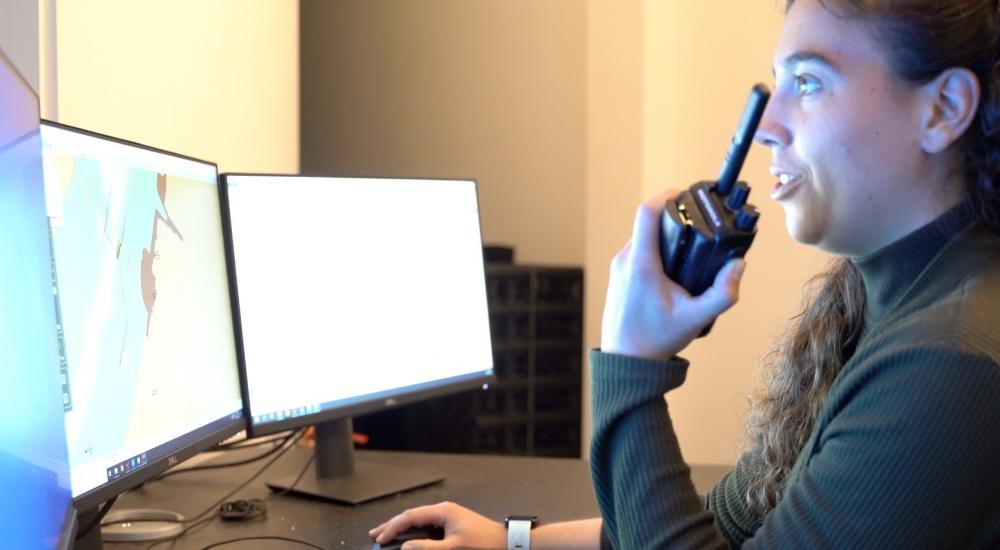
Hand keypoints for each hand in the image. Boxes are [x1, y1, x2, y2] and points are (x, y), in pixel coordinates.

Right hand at [369, 501, 505, 548]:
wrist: (506, 543)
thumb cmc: (484, 543)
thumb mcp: (452, 548)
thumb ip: (426, 547)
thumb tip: (405, 547)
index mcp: (443, 511)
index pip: (410, 516)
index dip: (392, 527)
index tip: (380, 538)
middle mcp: (444, 511)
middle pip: (411, 516)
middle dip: (392, 525)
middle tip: (375, 534)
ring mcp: (448, 517)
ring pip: (418, 521)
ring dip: (402, 528)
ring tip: (386, 535)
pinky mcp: (452, 525)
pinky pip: (427, 526)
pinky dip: (414, 532)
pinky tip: (408, 538)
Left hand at [600, 189, 745, 359]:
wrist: (625, 362)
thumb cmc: (656, 340)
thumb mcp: (697, 318)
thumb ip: (723, 293)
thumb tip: (738, 265)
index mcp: (641, 264)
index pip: (647, 213)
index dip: (667, 195)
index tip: (686, 194)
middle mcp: (626, 259)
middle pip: (649, 222)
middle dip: (675, 217)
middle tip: (700, 221)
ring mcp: (619, 266)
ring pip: (643, 236)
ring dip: (666, 235)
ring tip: (692, 244)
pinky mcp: (618, 274)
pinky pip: (638, 249)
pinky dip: (656, 248)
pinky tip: (675, 263)